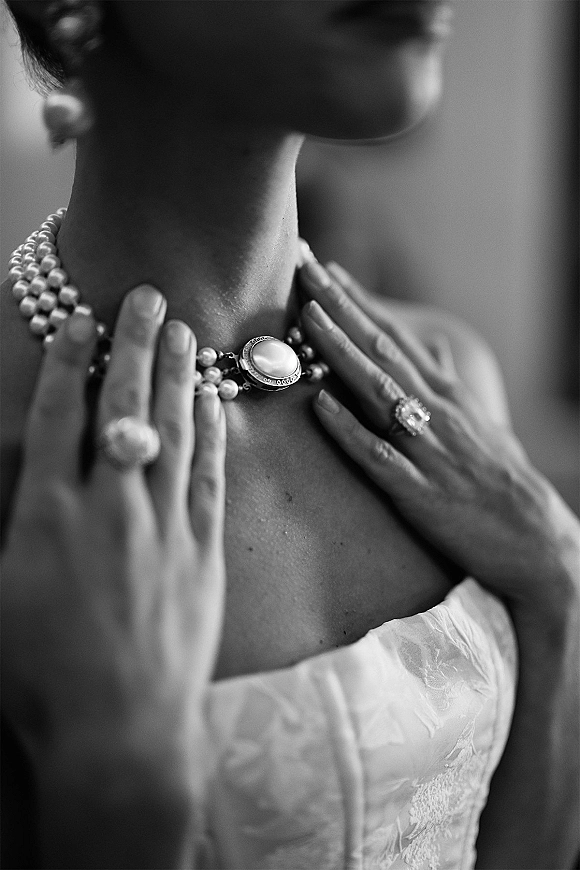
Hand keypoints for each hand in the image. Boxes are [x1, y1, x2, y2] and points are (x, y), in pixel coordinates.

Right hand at [1, 285, 226, 774]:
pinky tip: (211, 400)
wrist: (117, 733)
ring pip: (172, 430)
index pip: (59, 416)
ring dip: (176, 374)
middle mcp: (109, 508)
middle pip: (123, 407)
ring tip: (181, 329)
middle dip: (132, 345)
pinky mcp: (203, 552)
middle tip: (145, 295)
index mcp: (48, 515)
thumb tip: (8, 468)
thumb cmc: (40, 676)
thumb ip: (3, 522)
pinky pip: (209, 476)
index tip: (79, 319)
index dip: (67, 361)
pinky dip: (210, 432)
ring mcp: (163, 527)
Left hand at [299, 260, 578, 617]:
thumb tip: (431, 346)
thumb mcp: (479, 420)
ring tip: (308, 317)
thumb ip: (449, 381)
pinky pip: (377, 456)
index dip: (358, 300)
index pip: (395, 335)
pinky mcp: (419, 491)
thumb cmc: (500, 477)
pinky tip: (319, 405)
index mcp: (447, 393)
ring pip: (377, 391)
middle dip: (340, 307)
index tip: (324, 267)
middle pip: (381, 349)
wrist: (534, 538)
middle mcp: (437, 410)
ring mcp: (427, 448)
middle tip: (303, 268)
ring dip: (340, 352)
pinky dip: (348, 430)